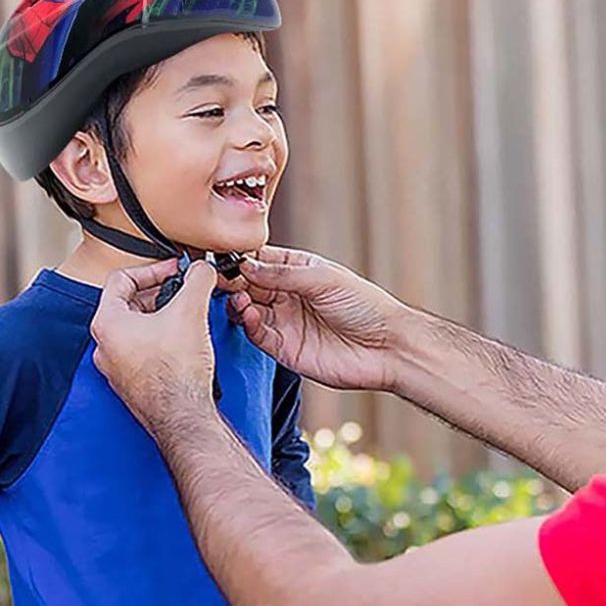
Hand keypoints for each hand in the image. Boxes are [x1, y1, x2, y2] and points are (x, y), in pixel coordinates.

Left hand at [90, 258, 217, 431]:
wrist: (182, 415)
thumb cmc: (176, 372)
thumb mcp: (191, 311)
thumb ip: (197, 280)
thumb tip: (202, 269)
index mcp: (107, 323)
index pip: (122, 279)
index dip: (152, 269)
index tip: (173, 271)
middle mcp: (105, 346)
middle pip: (130, 304)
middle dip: (160, 294)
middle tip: (184, 292)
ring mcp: (117, 367)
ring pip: (137, 329)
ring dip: (162, 318)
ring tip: (187, 317)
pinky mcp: (132, 384)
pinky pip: (143, 352)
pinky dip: (162, 341)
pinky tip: (184, 344)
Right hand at [222, 246, 409, 391]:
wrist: (387, 347)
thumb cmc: (366, 306)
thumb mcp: (324, 280)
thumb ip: (283, 274)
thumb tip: (247, 266)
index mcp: (300, 272)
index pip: (261, 261)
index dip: (242, 259)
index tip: (224, 257)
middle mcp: (289, 296)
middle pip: (249, 285)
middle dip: (232, 280)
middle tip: (218, 278)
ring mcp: (286, 322)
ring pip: (248, 310)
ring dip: (238, 303)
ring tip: (237, 298)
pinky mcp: (285, 349)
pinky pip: (258, 335)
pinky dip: (248, 324)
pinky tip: (249, 315)